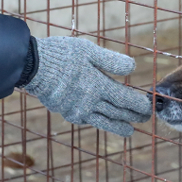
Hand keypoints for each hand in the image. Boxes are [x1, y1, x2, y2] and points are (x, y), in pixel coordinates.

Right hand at [21, 37, 150, 136]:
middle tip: (144, 118)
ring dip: (118, 126)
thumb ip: (111, 60)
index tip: (149, 106)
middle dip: (133, 116)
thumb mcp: (88, 50)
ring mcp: (78, 111)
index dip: (139, 105)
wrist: (32, 67)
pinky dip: (99, 122)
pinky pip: (88, 120)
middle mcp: (90, 102)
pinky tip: (103, 121)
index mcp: (98, 85)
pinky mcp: (67, 113)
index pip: (125, 100)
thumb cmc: (61, 55)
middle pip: (117, 113)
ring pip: (104, 122)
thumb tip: (133, 67)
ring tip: (129, 131)